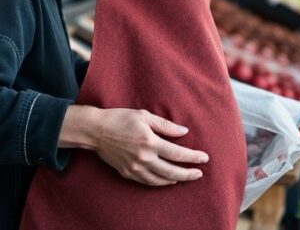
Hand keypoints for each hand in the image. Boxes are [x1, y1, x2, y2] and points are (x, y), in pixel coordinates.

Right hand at [93, 108, 208, 186]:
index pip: (177, 153)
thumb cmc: (120, 119)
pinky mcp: (127, 173)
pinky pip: (148, 181)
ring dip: (176, 180)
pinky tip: (167, 180)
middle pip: (172, 171)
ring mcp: (135, 167)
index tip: (204, 158)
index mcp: (150, 141)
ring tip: (186, 177)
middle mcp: (144, 157)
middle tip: (200, 173)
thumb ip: (166, 125)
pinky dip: (160, 182)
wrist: (96, 131)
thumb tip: (184, 132)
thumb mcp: (144, 116)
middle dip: (189, 173)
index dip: (193, 157)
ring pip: (160, 179)